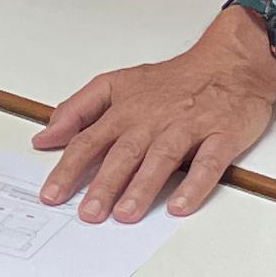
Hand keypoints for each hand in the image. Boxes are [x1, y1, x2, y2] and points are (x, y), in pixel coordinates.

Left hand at [30, 15, 275, 223]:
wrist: (230, 62)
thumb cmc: (173, 80)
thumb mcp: (117, 83)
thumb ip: (78, 109)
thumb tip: (46, 135)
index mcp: (126, 110)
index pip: (89, 140)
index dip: (69, 168)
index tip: (52, 194)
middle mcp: (153, 120)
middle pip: (123, 153)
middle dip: (104, 184)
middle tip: (89, 213)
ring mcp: (188, 127)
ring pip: (161, 158)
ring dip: (142, 187)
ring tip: (125, 214)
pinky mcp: (221, 136)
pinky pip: (208, 163)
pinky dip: (195, 184)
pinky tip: (180, 205)